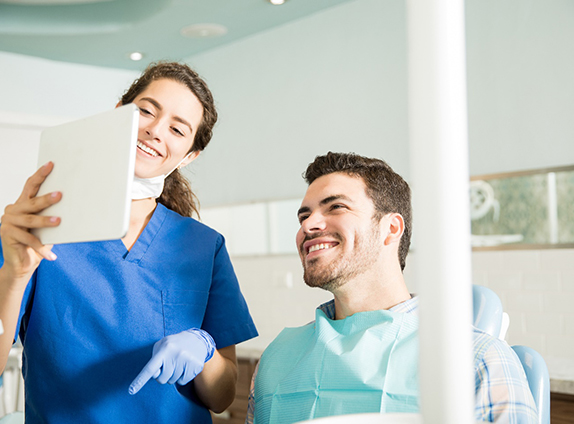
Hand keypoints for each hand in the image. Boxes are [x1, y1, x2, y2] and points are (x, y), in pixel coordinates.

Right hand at [0, 162, 60, 281]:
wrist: (22, 263)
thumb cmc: (37, 242)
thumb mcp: (46, 227)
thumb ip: (52, 214)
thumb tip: (74, 203)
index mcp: (22, 203)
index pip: (31, 185)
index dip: (40, 174)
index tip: (51, 164)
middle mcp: (13, 209)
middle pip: (32, 202)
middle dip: (47, 199)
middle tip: (60, 195)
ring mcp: (8, 221)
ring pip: (30, 220)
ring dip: (45, 222)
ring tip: (58, 221)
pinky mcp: (6, 234)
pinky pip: (28, 239)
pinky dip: (41, 247)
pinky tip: (51, 254)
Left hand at [129, 328, 215, 394]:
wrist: (198, 340)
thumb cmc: (175, 344)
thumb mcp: (162, 345)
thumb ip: (154, 359)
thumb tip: (154, 374)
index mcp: (165, 348)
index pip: (150, 368)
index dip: (140, 380)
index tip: (131, 391)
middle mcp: (176, 354)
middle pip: (162, 379)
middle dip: (163, 374)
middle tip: (170, 364)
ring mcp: (187, 361)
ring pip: (172, 381)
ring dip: (174, 375)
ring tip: (179, 363)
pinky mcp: (196, 366)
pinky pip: (182, 382)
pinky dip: (182, 377)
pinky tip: (186, 366)